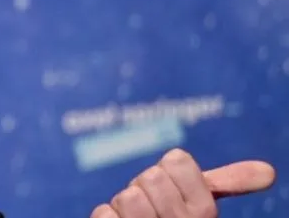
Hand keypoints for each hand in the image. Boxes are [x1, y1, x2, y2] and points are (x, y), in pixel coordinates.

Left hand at [90, 148, 275, 217]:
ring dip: (123, 206)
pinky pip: (104, 214)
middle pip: (150, 177)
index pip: (177, 161)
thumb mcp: (200, 207)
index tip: (171, 191)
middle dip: (143, 188)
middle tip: (151, 208)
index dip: (167, 172)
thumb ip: (227, 183)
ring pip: (127, 196)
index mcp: (204, 213)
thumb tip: (270, 172)